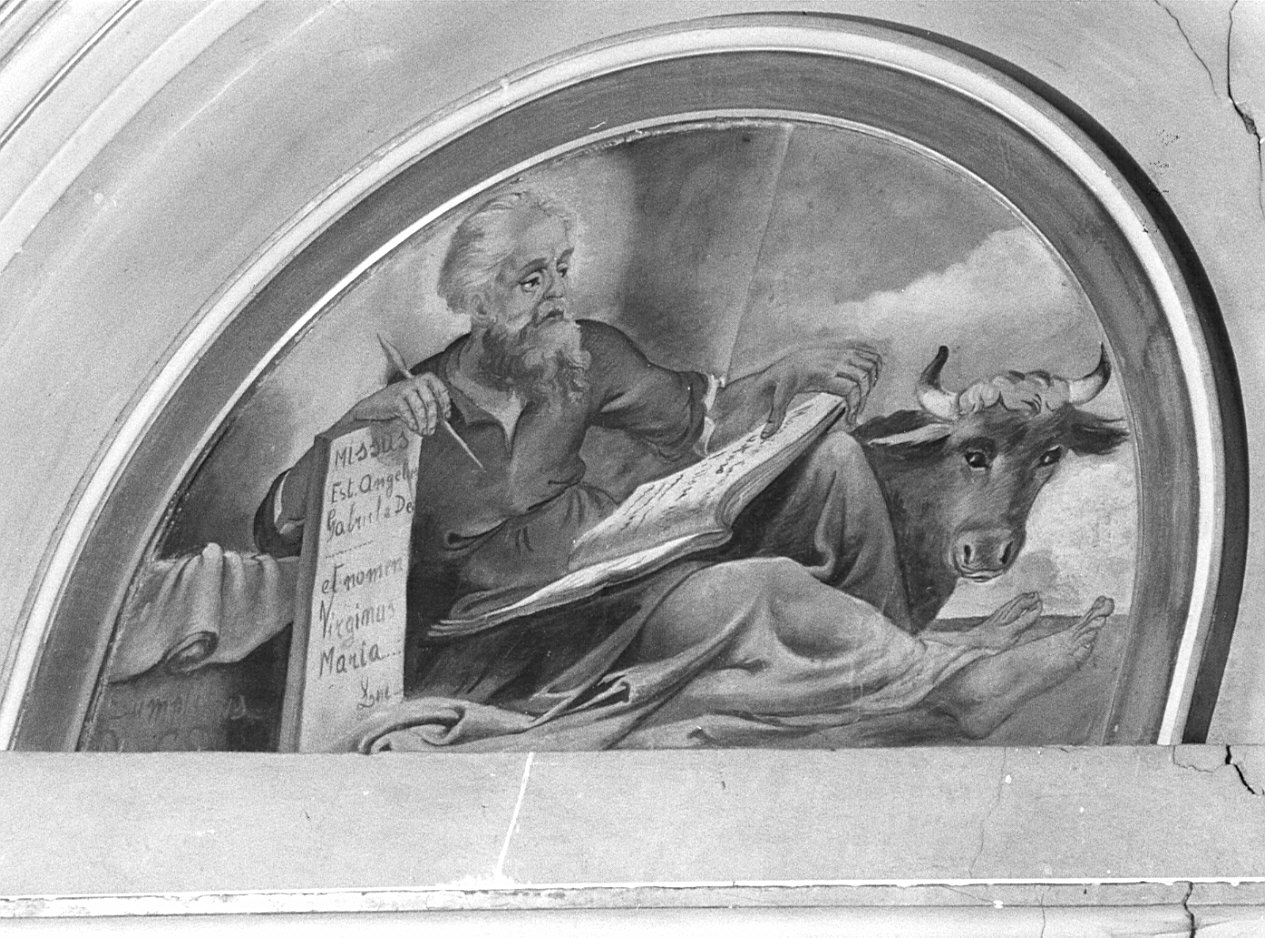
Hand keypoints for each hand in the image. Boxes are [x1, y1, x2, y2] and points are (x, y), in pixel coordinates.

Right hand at [348, 372, 450, 435]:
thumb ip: (431, 404)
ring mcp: (405, 389)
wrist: (378, 403)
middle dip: (433, 419)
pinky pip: (408, 414)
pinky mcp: (396, 399)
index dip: (446, 404)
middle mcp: (416, 381)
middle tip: (432, 430)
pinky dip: (412, 423)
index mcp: (426, 378)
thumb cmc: (402, 401)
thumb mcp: (419, 398)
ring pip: (420, 409)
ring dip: (423, 424)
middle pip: (431, 401)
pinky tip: (414, 429)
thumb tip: (444, 419)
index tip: (446, 417)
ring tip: (423, 433)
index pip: (442, 390)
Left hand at [759, 345, 881, 436]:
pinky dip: (877, 363)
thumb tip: (765, 436)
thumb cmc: (783, 380)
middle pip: (864, 378)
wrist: (786, 360)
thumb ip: (776, 416)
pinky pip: (869, 350)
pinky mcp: (845, 348)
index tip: (851, 421)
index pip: (851, 389)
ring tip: (864, 395)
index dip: (857, 406)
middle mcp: (834, 361)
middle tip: (857, 412)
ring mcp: (841, 352)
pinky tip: (871, 377)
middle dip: (866, 398)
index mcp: (821, 374)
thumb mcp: (778, 397)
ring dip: (873, 381)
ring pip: (871, 364)